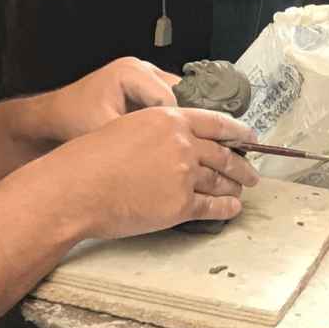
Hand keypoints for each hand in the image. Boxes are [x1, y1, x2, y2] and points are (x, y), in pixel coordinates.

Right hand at [22, 107, 259, 240]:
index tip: (249, 137)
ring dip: (234, 186)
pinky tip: (232, 208)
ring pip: (219, 181)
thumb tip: (175, 143)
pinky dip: (225, 208)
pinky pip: (211, 207)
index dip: (237, 131)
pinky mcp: (179, 205)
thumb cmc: (90, 159)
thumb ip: (156, 132)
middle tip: (251, 171)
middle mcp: (182, 144)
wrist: (77, 188)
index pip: (215, 122)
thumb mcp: (126, 127)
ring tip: (241, 190)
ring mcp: (183, 176)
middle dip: (241, 164)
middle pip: (223, 153)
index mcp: (168, 119)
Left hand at [40, 57, 180, 142]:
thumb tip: (164, 151)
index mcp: (131, 71)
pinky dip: (168, 117)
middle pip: (179, 94)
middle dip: (177, 121)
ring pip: (178, 96)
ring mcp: (145, 73)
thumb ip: (133, 136)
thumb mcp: (102, 130)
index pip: (169, 99)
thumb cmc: (73, 120)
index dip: (171, 126)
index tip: (168, 149)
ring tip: (169, 143)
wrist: (58, 114)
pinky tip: (163, 136)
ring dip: (175, 119)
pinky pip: (168, 100)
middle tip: (174, 147)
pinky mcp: (146, 84)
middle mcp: (141, 67)